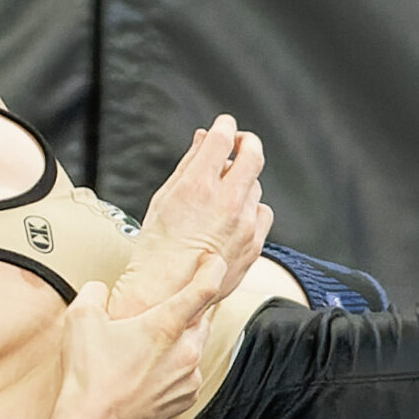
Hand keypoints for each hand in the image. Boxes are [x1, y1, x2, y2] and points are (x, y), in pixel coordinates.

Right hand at [64, 256, 223, 418]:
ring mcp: (189, 376)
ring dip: (177, 344)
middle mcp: (185, 350)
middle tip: (156, 318)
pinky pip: (188, 374)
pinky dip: (175, 370)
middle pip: (200, 319)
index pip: (204, 288)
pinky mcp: (186, 397)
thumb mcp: (81, 319)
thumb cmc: (90, 376)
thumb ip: (95, 292)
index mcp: (165, 325)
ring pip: (194, 348)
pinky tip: (148, 373)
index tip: (214, 261)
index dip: (212, 269)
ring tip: (145, 352)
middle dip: (184, 315)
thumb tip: (100, 289)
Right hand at [118, 116, 272, 317]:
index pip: (223, 139)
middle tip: (239, 142)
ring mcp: (244, 225)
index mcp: (199, 186)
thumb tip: (203, 140)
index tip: (224, 125)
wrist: (165, 293)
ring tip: (225, 192)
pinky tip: (235, 216)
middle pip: (252, 155)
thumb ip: (189, 164)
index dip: (225, 125)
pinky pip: (262, 213)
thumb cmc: (156, 250)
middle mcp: (227, 203)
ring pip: (255, 186)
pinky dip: (251, 209)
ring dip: (243, 181)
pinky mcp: (254, 244)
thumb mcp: (164, 198)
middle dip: (246, 142)